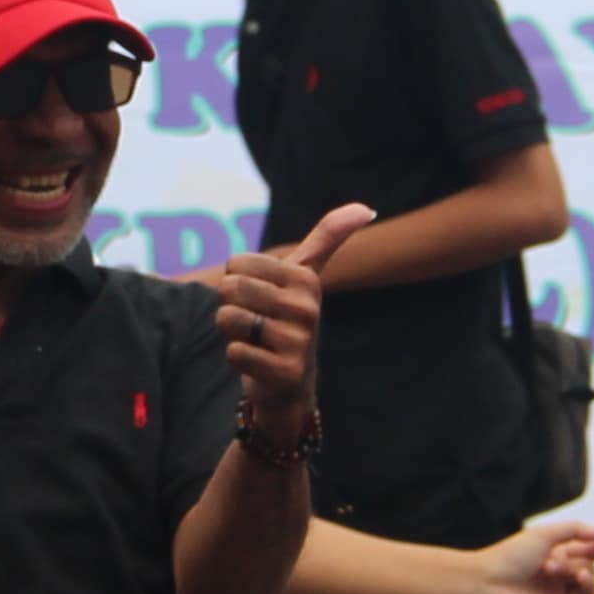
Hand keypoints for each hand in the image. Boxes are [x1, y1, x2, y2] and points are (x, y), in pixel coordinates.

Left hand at [212, 204, 369, 442]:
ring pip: (227, 319)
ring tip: (256, 342)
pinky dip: (237, 358)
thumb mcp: (307, 277)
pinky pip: (233, 352)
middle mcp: (307, 308)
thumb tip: (366, 208)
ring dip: (232, 334)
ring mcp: (298, 342)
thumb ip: (328, 238)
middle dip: (231, 308)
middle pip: (229, 288)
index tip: (262, 300)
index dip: (238, 283)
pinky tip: (258, 363)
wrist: (291, 386)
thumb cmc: (289, 322)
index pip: (236, 263)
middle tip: (255, 324)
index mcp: (306, 280)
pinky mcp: (284, 372)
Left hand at [463, 524, 593, 593]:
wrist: (484, 584)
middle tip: (552, 564)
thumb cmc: (510, 556)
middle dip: (579, 566)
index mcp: (555, 555)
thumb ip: (575, 529)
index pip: (587, 552)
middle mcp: (556, 577)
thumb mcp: (544, 533)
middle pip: (588, 571)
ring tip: (578, 577)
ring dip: (589, 585)